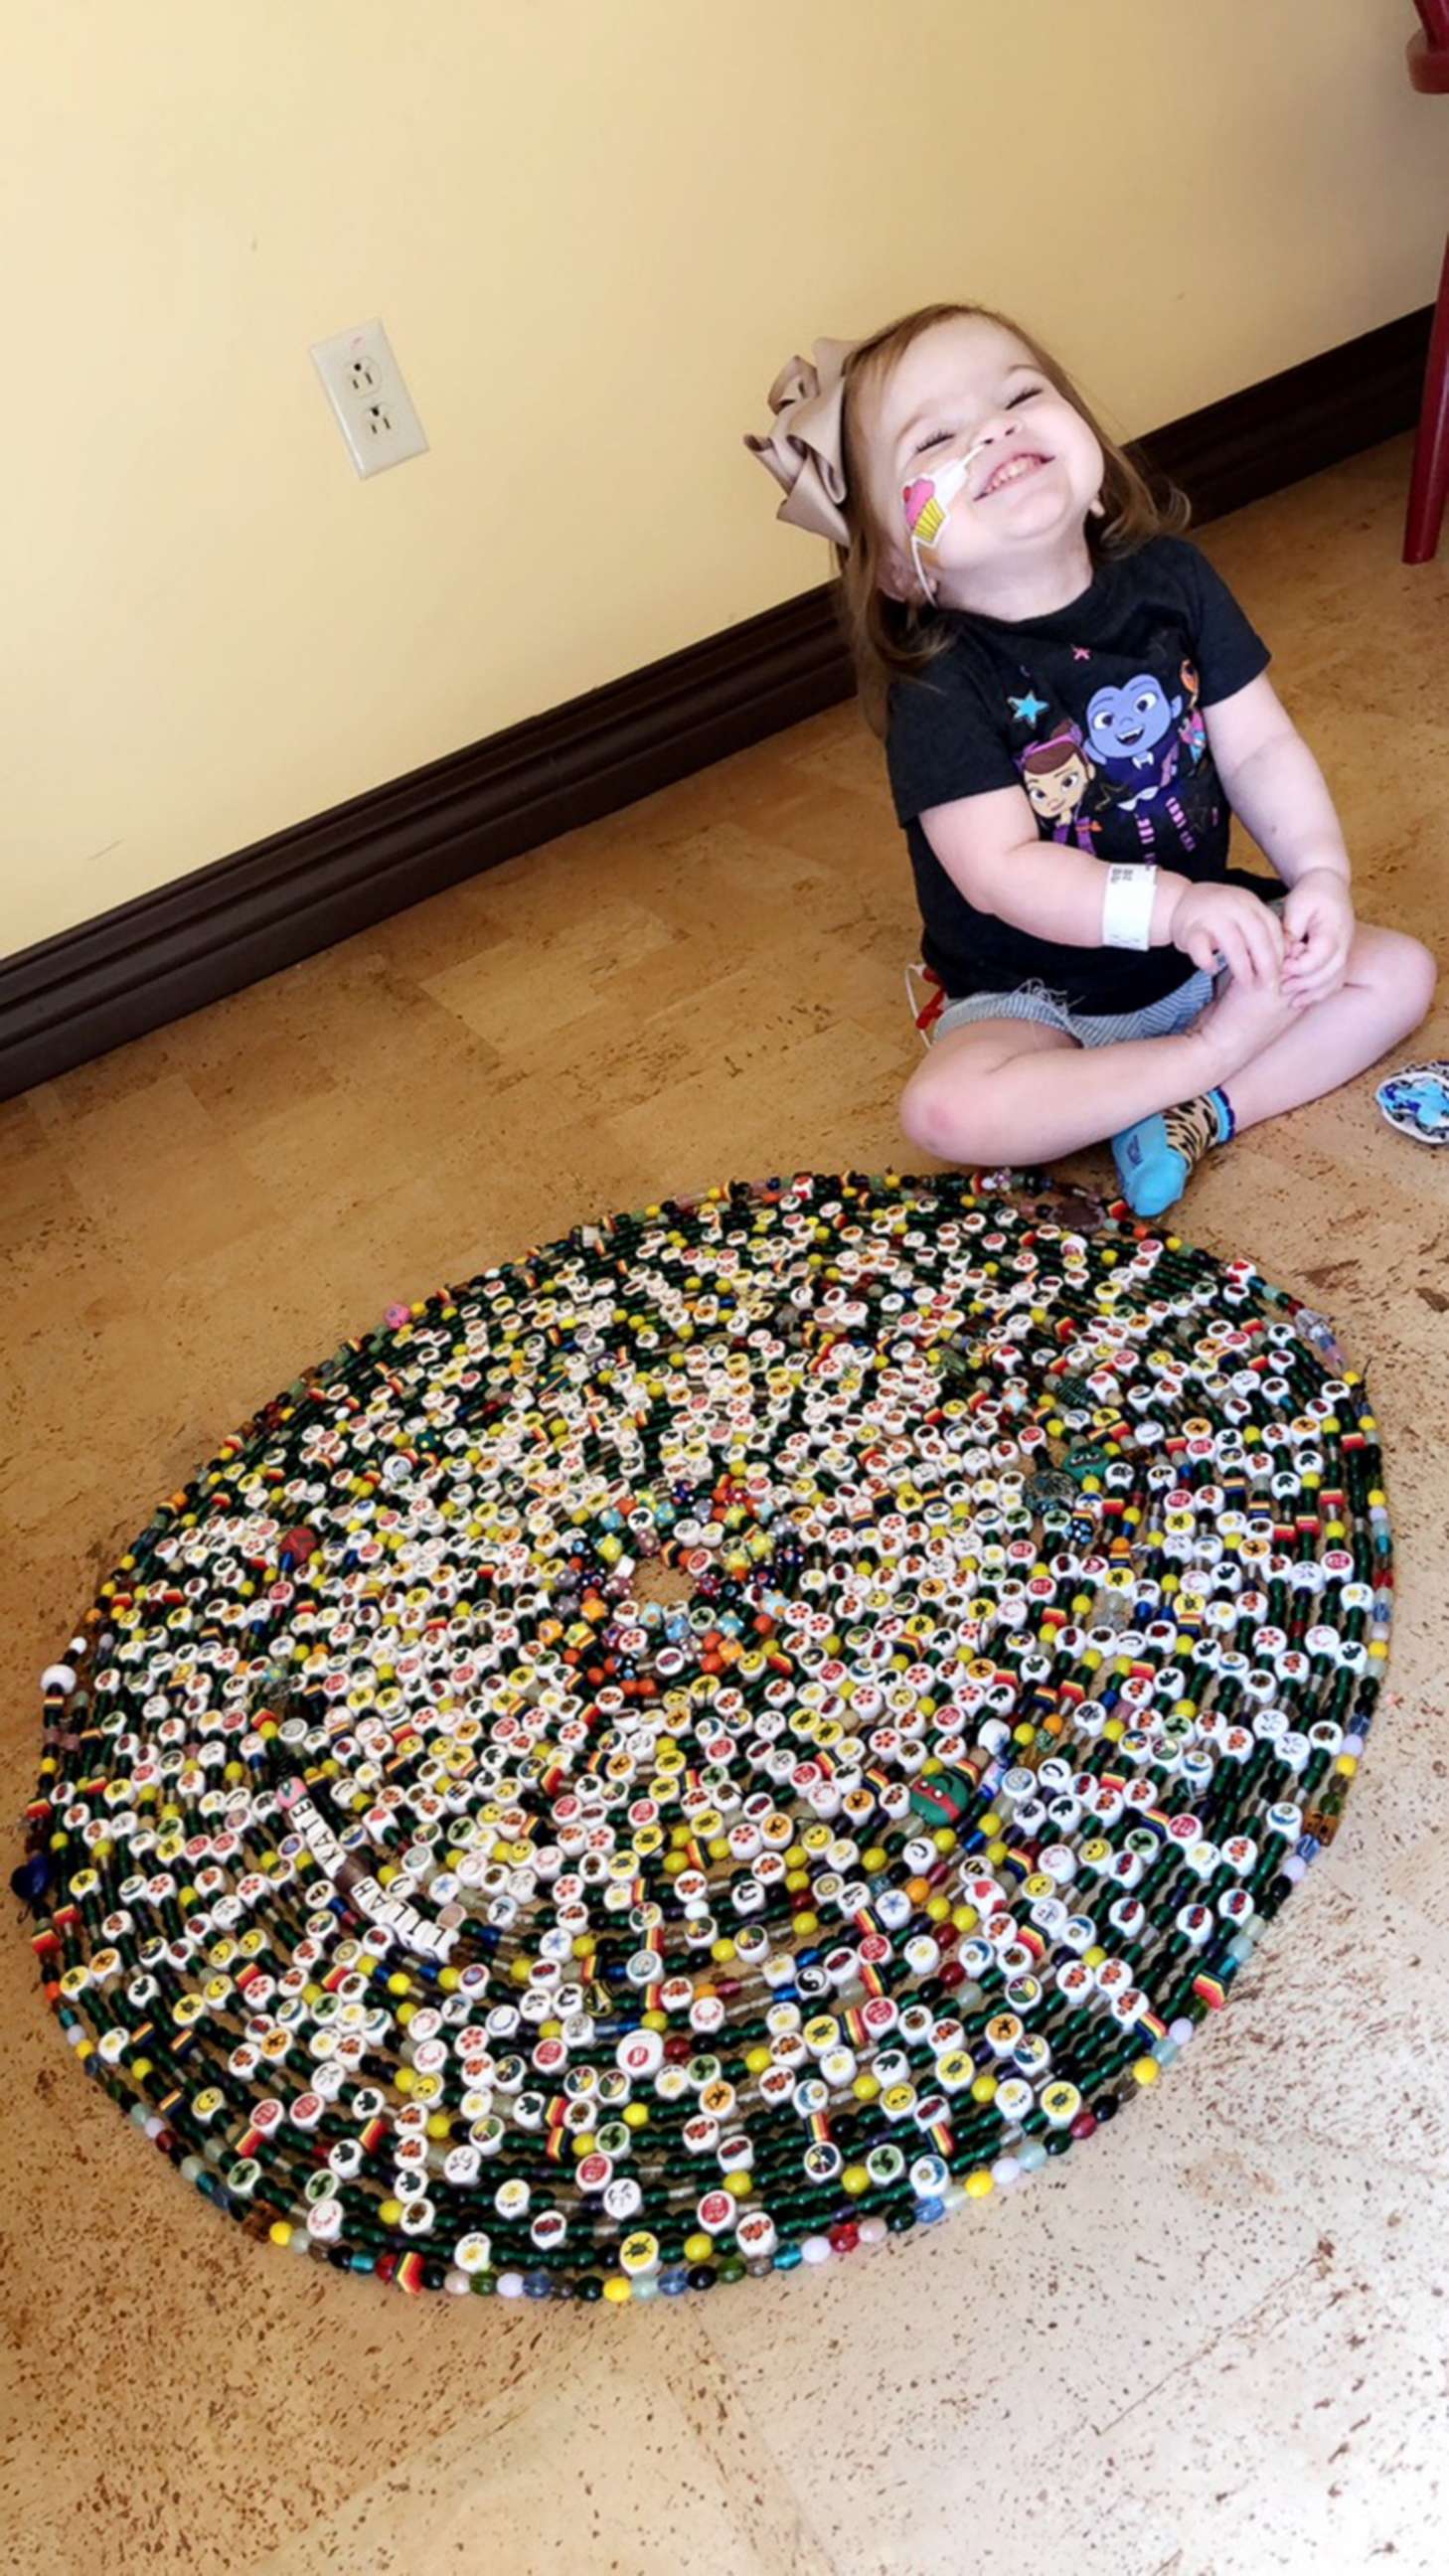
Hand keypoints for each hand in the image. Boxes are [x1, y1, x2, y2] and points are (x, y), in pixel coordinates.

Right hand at [1167, 882, 1284, 987]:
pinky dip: (1207, 961)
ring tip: (1247, 984)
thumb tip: (1286, 961)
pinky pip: (1200, 948)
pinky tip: (1211, 969)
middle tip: (1270, 985)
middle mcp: (1233, 906)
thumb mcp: (1244, 914)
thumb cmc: (1219, 915)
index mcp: (1250, 903)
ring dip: (1242, 967)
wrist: (1180, 901)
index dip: (1279, 953)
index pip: (1272, 929)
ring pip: (1232, 943)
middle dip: (1266, 964)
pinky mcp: (1190, 929)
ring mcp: (1211, 916)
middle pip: (1257, 937)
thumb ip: (1261, 930)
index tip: (1283, 973)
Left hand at [1280, 867, 1354, 1008]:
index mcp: (1334, 931)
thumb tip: (1283, 953)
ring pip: (1333, 981)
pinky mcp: (1340, 956)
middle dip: (1303, 984)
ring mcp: (1345, 951)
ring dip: (1313, 993)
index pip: (1318, 958)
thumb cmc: (1311, 892)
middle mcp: (1344, 944)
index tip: (1280, 968)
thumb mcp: (1297, 904)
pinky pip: (1334, 980)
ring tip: (1291, 1001)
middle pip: (1328, 974)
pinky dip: (1320, 992)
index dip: (1298, 968)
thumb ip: (1291, 929)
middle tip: (1280, 988)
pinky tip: (1302, 998)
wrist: (1330, 883)